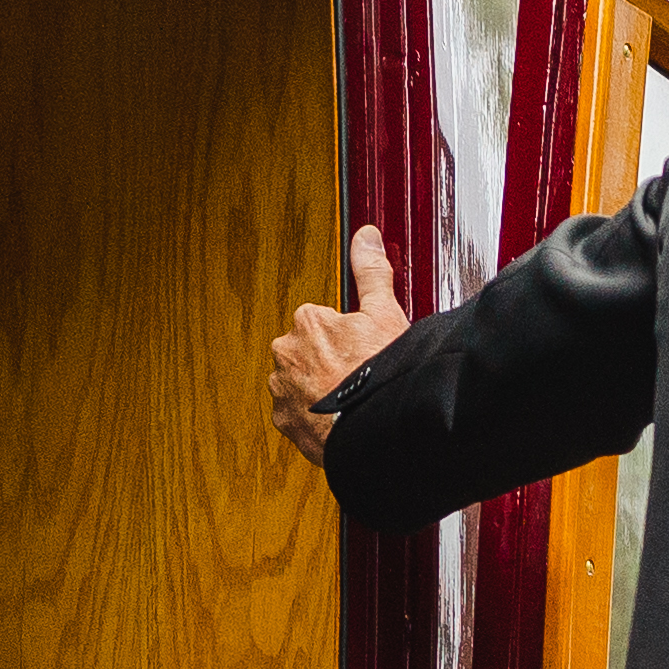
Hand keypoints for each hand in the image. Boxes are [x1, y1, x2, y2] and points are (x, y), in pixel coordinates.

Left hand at [269, 225, 412, 462]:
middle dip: (328, 362)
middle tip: (357, 375)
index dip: (346, 337)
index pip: (321, 322)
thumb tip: (366, 238)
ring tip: (349, 401)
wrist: (375, 431)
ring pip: (300, 383)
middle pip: (308, 352)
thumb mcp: (385, 314)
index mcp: (306, 322)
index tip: (362, 350)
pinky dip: (315, 418)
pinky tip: (340, 420)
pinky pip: (298, 415)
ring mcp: (283, 390)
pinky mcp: (286, 423)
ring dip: (319, 390)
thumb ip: (371, 272)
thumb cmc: (379, 376)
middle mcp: (285, 354)